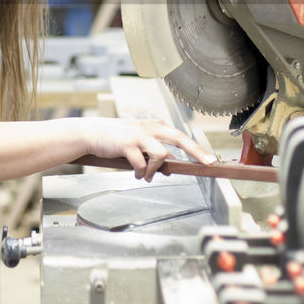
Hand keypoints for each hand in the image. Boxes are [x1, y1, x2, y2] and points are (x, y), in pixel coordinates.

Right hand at [81, 118, 215, 181]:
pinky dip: (140, 172)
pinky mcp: (127, 144)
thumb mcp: (140, 143)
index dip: (197, 148)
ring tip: (146, 176)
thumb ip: (155, 153)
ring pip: (160, 154)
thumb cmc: (118, 139)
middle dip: (196, 152)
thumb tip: (171, 167)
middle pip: (180, 139)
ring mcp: (139, 135)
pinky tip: (136, 173)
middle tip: (208, 163)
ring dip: (155, 170)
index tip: (210, 159)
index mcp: (156, 127)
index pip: (182, 137)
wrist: (93, 133)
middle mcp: (151, 128)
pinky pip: (141, 163)